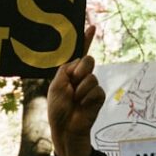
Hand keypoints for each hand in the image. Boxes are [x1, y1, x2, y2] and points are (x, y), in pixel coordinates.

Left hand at [48, 25, 101, 155]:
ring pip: (92, 76)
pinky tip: (82, 105)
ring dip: (81, 88)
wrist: (65, 128)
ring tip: (75, 100)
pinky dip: (87, 97)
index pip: (79, 53)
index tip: (92, 27)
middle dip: (81, 69)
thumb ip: (67, 70)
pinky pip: (97, 89)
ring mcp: (91, 87)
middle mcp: (81, 77)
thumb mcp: (57, 85)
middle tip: (73, 82)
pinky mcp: (98, 97)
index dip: (86, 40)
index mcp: (69, 72)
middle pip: (88, 60)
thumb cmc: (58, 109)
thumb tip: (80, 61)